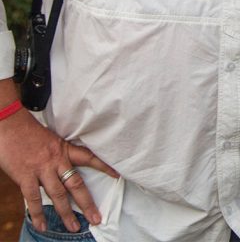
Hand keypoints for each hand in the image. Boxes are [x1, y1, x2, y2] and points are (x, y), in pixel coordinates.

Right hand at [0, 108, 117, 232]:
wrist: (10, 124)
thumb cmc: (28, 131)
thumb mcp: (51, 139)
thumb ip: (58, 154)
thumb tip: (63, 166)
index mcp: (65, 149)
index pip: (90, 158)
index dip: (105, 167)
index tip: (118, 175)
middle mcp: (57, 161)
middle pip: (76, 185)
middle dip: (87, 203)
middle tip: (97, 219)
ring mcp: (42, 169)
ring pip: (58, 195)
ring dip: (66, 213)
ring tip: (74, 227)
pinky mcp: (25, 176)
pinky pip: (33, 199)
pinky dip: (38, 214)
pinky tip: (42, 225)